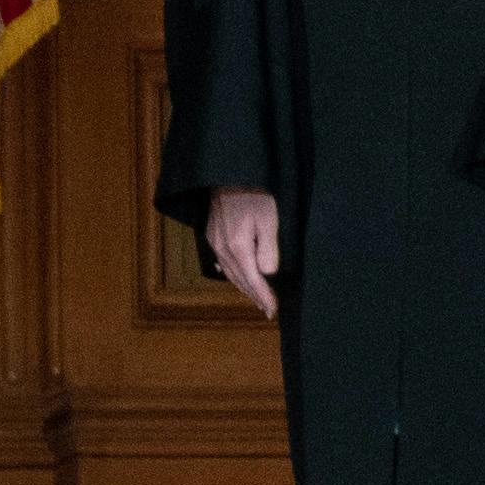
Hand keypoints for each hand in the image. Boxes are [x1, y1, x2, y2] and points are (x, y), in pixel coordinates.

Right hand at [206, 188, 282, 316]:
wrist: (227, 174)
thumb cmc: (253, 193)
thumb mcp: (269, 218)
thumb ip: (268, 248)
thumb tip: (267, 274)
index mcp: (237, 248)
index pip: (253, 280)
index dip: (263, 296)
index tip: (273, 310)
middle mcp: (222, 249)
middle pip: (240, 280)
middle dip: (255, 296)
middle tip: (268, 310)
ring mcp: (214, 243)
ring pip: (230, 273)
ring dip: (243, 287)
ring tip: (256, 298)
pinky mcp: (212, 236)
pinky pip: (222, 263)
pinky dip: (233, 275)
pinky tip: (236, 278)